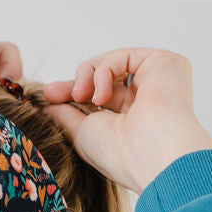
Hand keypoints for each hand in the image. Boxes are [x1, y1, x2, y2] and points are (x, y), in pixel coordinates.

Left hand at [42, 47, 211, 193]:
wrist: (149, 154)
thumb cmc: (119, 154)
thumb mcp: (82, 132)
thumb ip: (66, 115)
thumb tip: (47, 103)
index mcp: (134, 119)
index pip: (100, 97)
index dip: (73, 93)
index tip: (49, 96)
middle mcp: (149, 99)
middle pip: (104, 78)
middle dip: (75, 83)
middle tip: (52, 93)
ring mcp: (158, 80)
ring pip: (111, 64)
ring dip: (86, 77)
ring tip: (79, 97)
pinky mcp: (164, 62)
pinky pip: (122, 57)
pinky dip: (103, 72)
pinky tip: (100, 96)